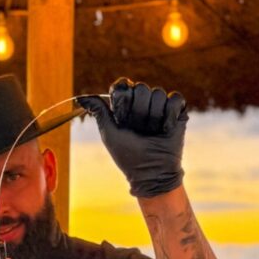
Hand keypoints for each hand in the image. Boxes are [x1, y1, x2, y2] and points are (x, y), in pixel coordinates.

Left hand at [77, 78, 188, 197]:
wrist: (152, 172)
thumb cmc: (128, 156)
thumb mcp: (109, 134)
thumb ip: (98, 112)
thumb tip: (81, 97)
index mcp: (125, 106)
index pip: (123, 86)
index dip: (123, 100)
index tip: (123, 118)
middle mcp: (143, 103)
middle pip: (141, 88)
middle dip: (138, 112)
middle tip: (139, 130)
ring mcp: (161, 107)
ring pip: (158, 93)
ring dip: (153, 117)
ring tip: (153, 133)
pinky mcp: (178, 112)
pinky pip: (175, 99)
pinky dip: (170, 115)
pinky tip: (165, 129)